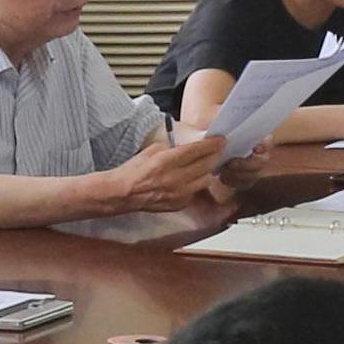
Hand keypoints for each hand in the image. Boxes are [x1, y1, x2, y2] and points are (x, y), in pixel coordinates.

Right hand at [112, 130, 228, 207]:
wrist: (123, 192)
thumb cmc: (135, 170)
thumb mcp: (152, 150)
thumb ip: (173, 147)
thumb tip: (190, 146)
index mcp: (166, 161)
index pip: (196, 150)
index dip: (212, 144)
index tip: (220, 140)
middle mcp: (174, 178)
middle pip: (206, 165)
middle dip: (215, 155)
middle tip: (220, 149)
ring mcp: (178, 193)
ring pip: (205, 180)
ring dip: (208, 170)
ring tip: (207, 164)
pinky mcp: (179, 204)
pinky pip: (196, 191)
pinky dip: (196, 183)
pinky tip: (192, 178)